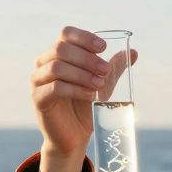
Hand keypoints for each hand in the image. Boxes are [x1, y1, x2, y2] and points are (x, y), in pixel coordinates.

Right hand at [30, 26, 138, 157]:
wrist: (74, 136)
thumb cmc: (85, 107)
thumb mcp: (103, 84)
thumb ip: (114, 68)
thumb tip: (134, 52)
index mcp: (58, 54)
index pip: (66, 34)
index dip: (84, 37)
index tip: (103, 47)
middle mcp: (44, 63)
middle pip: (61, 49)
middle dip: (87, 58)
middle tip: (105, 70)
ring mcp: (38, 81)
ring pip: (57, 67)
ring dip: (82, 74)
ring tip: (99, 85)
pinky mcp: (38, 99)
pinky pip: (55, 88)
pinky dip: (75, 89)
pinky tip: (90, 96)